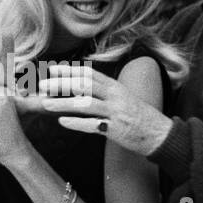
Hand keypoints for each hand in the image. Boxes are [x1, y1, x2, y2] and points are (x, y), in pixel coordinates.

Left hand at [38, 65, 171, 157]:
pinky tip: (62, 122)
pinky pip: (93, 126)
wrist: (159, 134)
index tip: (52, 69)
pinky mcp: (116, 130)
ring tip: (46, 103)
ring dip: (63, 103)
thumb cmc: (138, 116)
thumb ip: (104, 92)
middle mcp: (115, 96)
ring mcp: (115, 113)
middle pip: (84, 86)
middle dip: (61, 84)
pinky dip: (76, 123)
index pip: (90, 74)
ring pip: (85, 105)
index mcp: (115, 87)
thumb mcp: (123, 97)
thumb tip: (81, 88)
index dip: (70, 70)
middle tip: (43, 85)